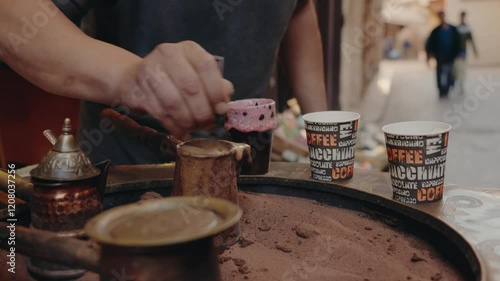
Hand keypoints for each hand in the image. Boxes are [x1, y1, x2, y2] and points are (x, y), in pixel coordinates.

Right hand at [117, 41, 232, 139]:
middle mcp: (168, 54)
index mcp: (188, 49)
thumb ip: (216, 85)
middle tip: (208, 124)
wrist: (134, 79)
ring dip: (188, 121)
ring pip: (174, 103)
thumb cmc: (174, 78)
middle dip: (202, 111)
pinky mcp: (138, 90)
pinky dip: (174, 126)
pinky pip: (160, 113)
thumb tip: (225, 104)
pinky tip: (181, 132)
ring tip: (194, 129)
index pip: (206, 66)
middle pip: (190, 87)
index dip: (216, 91)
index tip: (221, 110)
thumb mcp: (197, 75)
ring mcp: (150, 71)